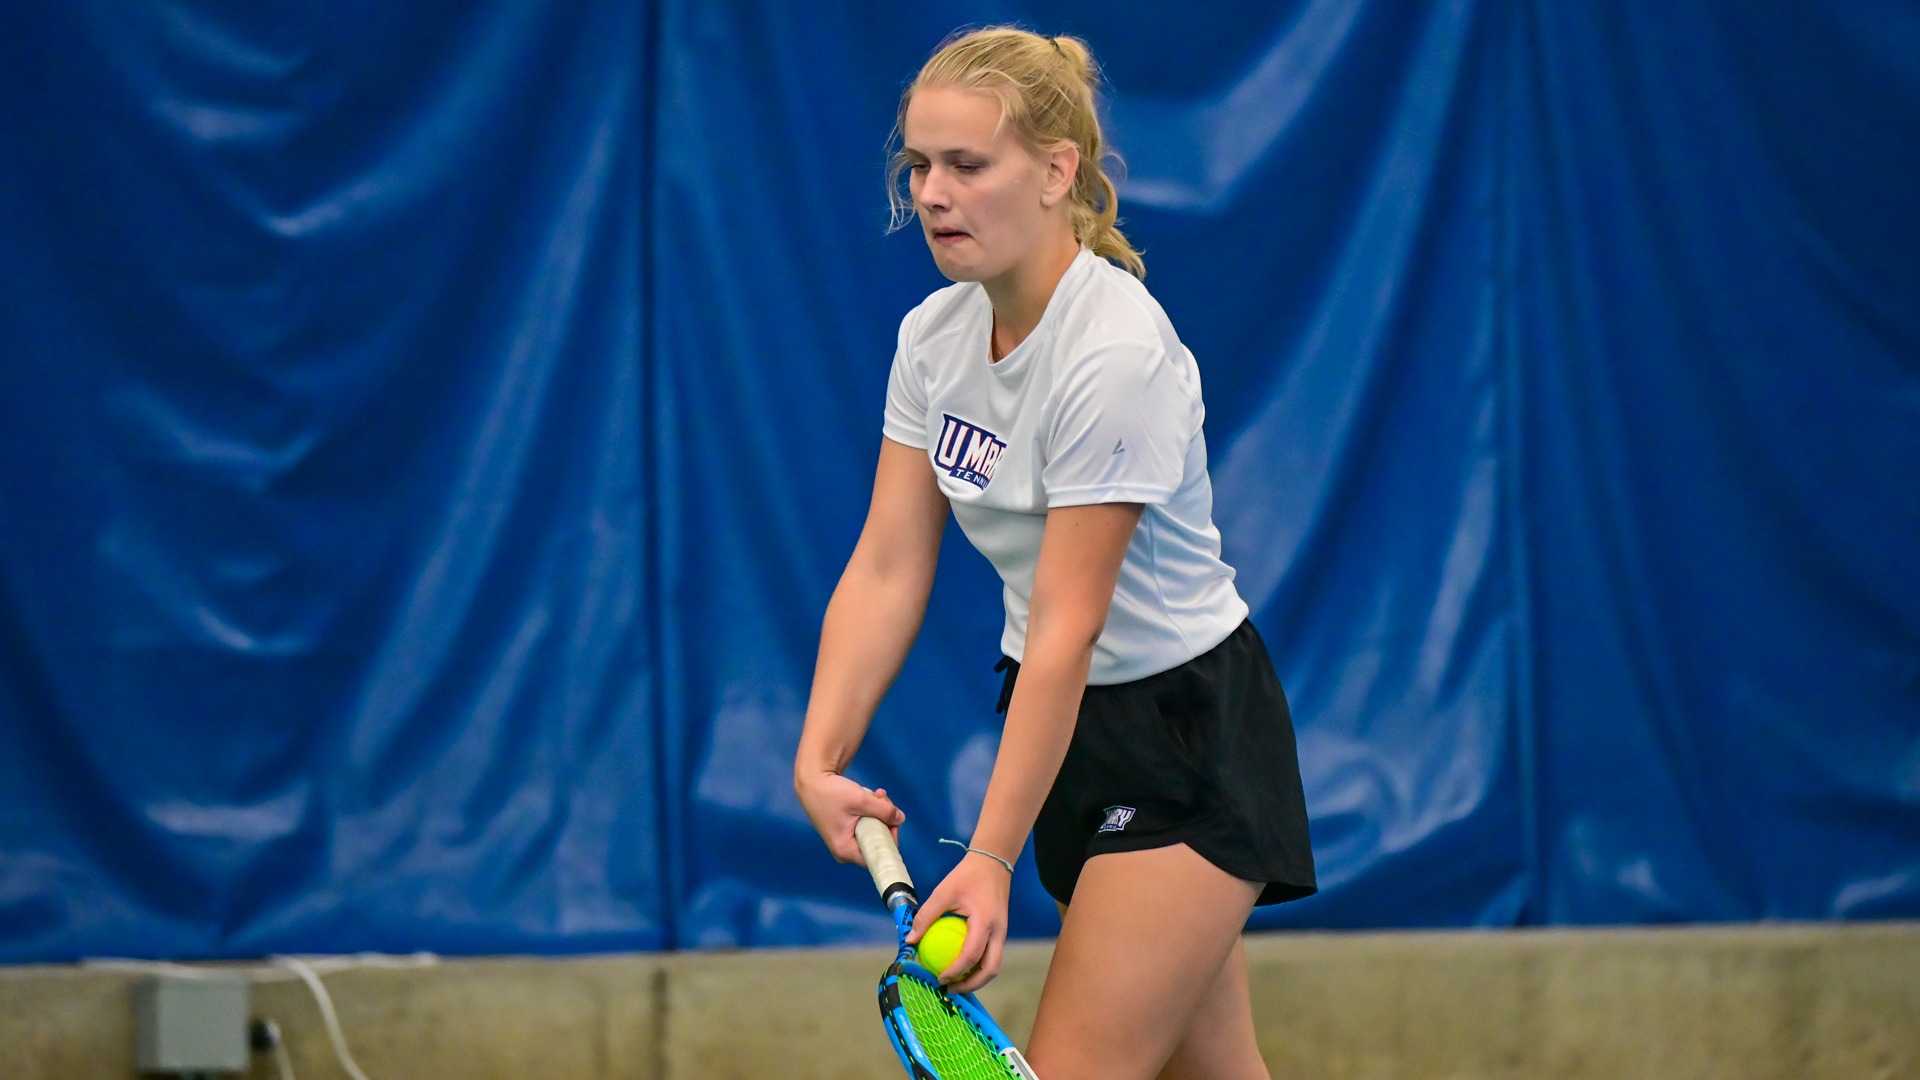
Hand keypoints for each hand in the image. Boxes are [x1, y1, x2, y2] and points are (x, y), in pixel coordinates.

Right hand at [794, 771, 903, 863]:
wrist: (812, 780)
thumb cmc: (831, 793)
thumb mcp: (861, 800)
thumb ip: (884, 811)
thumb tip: (901, 819)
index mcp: (846, 850)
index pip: (878, 856)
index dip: (890, 839)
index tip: (892, 820)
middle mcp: (846, 851)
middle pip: (877, 841)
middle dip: (885, 819)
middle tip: (883, 799)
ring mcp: (845, 840)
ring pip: (874, 831)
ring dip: (880, 812)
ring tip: (878, 794)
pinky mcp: (846, 830)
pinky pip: (867, 825)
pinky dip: (872, 811)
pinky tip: (871, 797)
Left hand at [905, 850, 1012, 992]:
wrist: (993, 862)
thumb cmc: (967, 876)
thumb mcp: (943, 892)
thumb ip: (926, 916)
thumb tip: (910, 940)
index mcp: (985, 922)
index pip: (972, 955)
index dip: (956, 971)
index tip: (940, 978)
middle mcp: (999, 932)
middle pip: (991, 969)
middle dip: (972, 985)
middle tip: (950, 989)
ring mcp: (1002, 933)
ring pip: (994, 966)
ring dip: (976, 979)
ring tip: (955, 983)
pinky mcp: (1000, 932)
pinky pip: (991, 956)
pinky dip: (978, 967)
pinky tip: (961, 967)